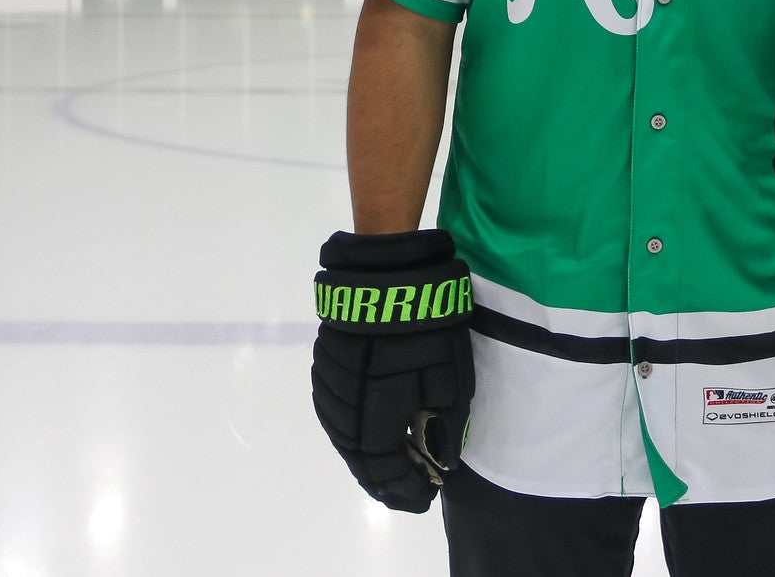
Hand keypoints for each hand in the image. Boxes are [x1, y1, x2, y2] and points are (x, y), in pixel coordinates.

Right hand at [311, 229, 476, 512]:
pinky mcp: (325, 362)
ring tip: (382, 469)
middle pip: (359, 457)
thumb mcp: (449, 378)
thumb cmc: (426, 328)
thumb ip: (441, 425)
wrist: (387, 274)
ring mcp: (331, 384)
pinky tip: (358, 434)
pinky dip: (347, 430)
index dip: (404, 488)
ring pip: (341, 435)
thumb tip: (437, 460)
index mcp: (376, 417)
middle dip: (381, 479)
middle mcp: (346, 408)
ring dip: (361, 457)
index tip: (423, 498)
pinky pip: (332, 410)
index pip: (386, 468)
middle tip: (401, 492)